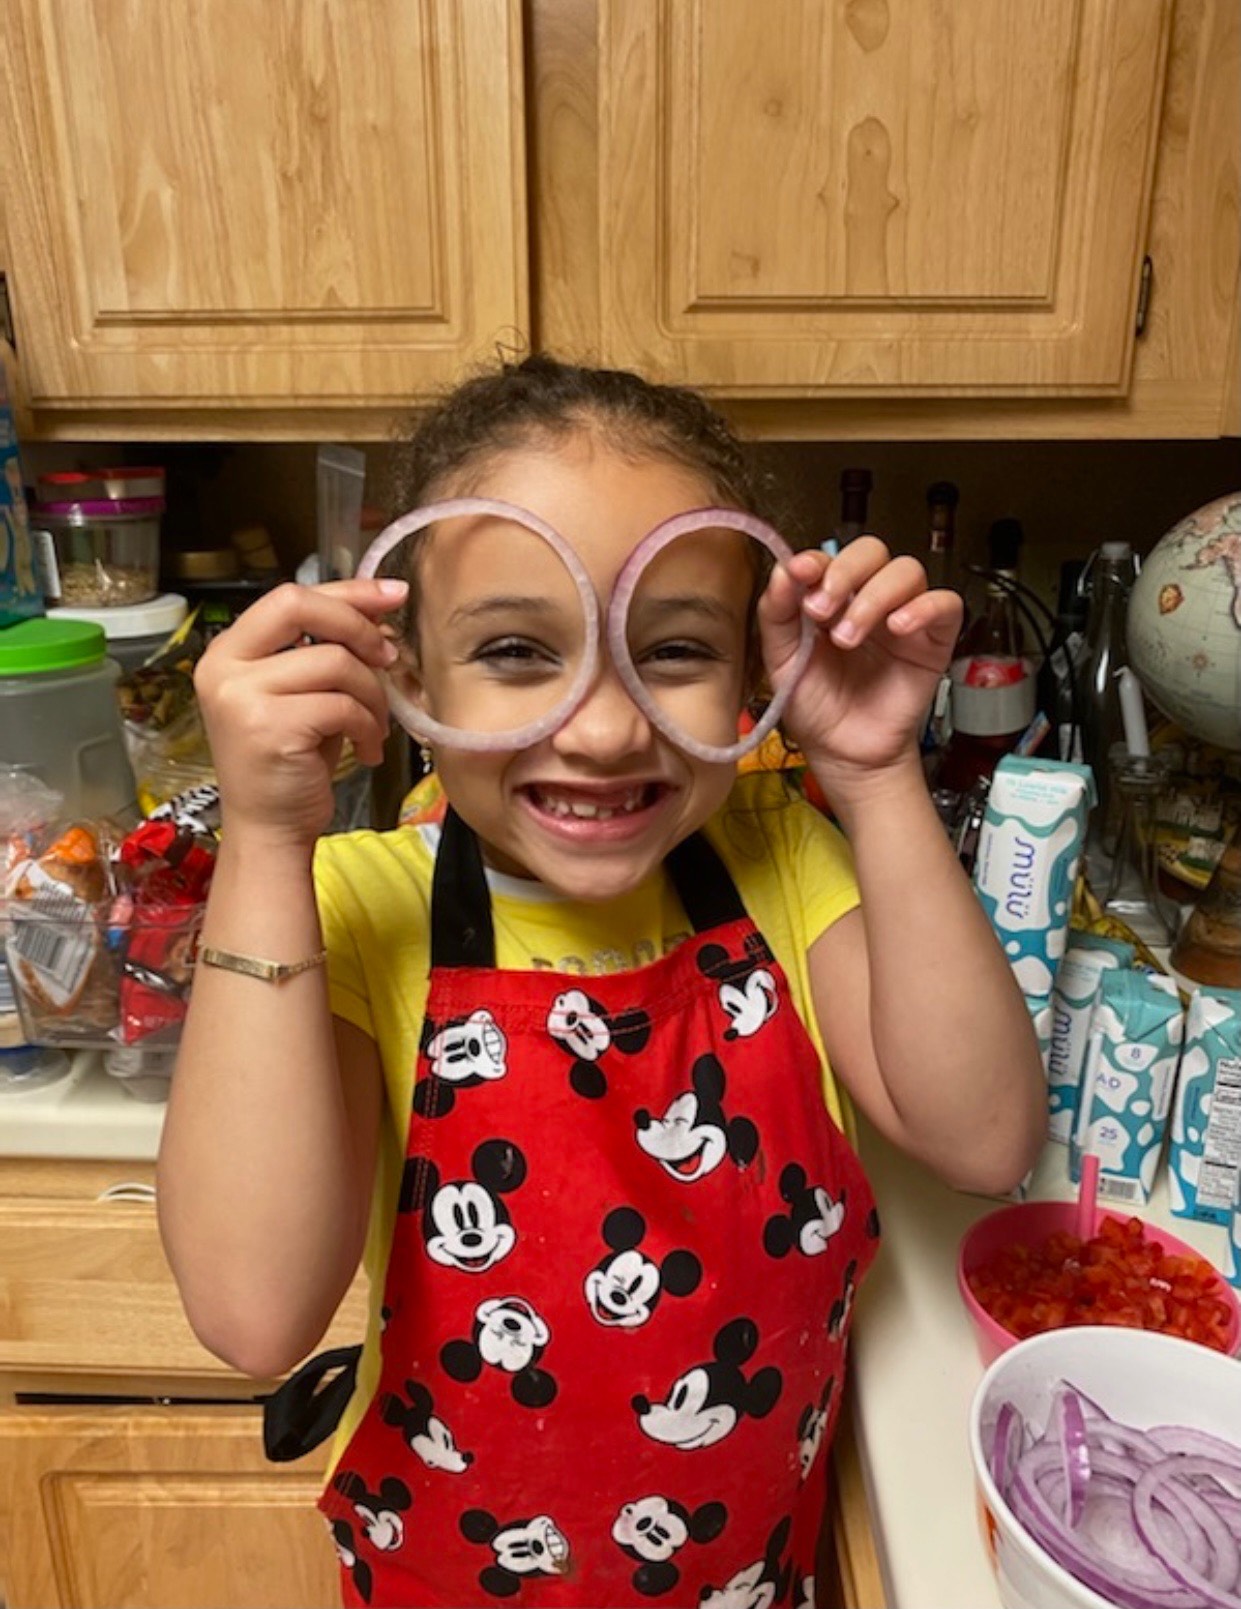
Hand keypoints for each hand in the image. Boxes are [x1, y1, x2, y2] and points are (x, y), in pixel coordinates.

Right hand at [193, 578, 407, 846]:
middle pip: (299, 606)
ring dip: (371, 693)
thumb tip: (378, 609)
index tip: (393, 594)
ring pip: (334, 661)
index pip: (289, 596)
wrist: (269, 829)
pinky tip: (366, 749)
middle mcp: (224, 667)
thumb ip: (326, 649)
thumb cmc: (291, 762)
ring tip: (374, 725)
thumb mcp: (305, 694)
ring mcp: (241, 697)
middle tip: (387, 656)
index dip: (347, 591)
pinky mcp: (270, 728)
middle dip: (357, 625)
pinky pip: (342, 705)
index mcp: (228, 651)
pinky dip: (367, 726)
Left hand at [757, 538, 961, 791]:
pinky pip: (945, 604)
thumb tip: (783, 570)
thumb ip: (778, 614)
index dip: (816, 560)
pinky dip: (924, 607)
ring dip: (875, 596)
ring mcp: (904, 615)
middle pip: (872, 551)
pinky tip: (898, 627)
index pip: (829, 558)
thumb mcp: (783, 661)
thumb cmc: (816, 706)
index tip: (800, 573)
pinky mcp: (934, 639)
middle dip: (845, 573)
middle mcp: (868, 599)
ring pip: (906, 571)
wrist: (844, 753)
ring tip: (849, 637)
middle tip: (822, 610)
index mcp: (831, 598)